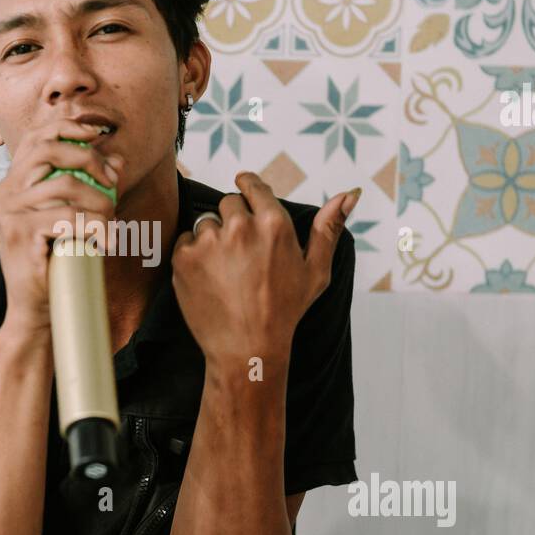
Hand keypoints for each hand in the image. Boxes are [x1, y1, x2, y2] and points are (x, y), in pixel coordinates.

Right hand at [0, 120, 124, 334]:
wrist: (36, 309)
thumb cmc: (55, 263)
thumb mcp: (73, 218)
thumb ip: (89, 187)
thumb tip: (116, 159)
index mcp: (8, 187)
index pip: (34, 140)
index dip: (66, 128)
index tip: (96, 135)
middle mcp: (1, 195)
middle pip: (46, 151)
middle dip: (88, 159)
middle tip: (113, 181)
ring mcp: (6, 213)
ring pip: (64, 185)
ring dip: (98, 201)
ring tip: (110, 220)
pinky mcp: (19, 232)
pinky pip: (67, 217)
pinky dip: (95, 226)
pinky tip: (106, 241)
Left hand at [171, 172, 358, 367]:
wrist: (247, 349)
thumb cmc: (285, 311)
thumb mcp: (316, 271)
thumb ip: (328, 228)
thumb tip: (350, 193)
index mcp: (274, 223)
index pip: (252, 185)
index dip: (248, 188)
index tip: (244, 190)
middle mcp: (240, 226)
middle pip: (228, 204)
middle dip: (234, 221)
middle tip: (242, 254)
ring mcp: (209, 241)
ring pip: (206, 222)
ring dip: (213, 239)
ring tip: (227, 271)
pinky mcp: (184, 257)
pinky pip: (185, 241)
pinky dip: (193, 256)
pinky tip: (209, 279)